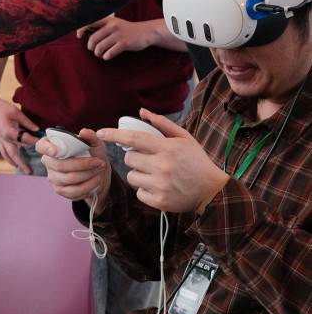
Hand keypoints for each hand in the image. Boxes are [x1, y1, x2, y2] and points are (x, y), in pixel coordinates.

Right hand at [0, 93, 39, 173]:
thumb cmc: (0, 107)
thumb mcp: (15, 111)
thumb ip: (26, 121)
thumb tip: (36, 129)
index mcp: (8, 132)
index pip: (25, 139)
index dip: (34, 140)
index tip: (42, 141)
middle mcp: (4, 138)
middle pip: (16, 153)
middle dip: (23, 162)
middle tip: (30, 171)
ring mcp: (1, 139)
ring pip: (8, 155)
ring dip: (15, 162)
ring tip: (22, 169)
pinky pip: (3, 151)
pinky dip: (8, 158)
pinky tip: (12, 161)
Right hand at [36, 129, 110, 214]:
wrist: (97, 171)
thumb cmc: (92, 153)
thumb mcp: (94, 143)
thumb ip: (90, 136)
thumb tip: (84, 132)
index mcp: (52, 145)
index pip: (41, 146)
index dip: (46, 148)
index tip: (55, 151)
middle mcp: (49, 162)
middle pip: (59, 165)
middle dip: (82, 164)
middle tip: (99, 162)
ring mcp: (53, 177)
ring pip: (69, 178)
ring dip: (88, 174)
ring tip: (100, 169)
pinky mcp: (61, 190)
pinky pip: (74, 190)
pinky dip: (89, 185)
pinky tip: (96, 179)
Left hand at [77, 17, 184, 59]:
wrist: (145, 32)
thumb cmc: (125, 30)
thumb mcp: (114, 24)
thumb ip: (101, 28)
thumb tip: (83, 34)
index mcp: (108, 20)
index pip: (90, 22)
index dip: (81, 29)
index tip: (78, 36)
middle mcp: (112, 25)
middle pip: (93, 39)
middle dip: (91, 47)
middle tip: (94, 50)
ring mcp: (119, 34)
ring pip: (99, 47)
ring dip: (98, 54)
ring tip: (101, 54)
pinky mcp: (124, 43)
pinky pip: (109, 53)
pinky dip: (106, 57)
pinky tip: (107, 56)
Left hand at [98, 108, 228, 213]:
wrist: (211, 190)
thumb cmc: (195, 161)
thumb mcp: (184, 138)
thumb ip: (162, 124)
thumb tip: (142, 112)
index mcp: (168, 148)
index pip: (134, 138)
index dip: (114, 135)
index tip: (101, 132)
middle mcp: (163, 167)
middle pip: (129, 159)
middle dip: (134, 158)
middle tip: (148, 159)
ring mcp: (160, 185)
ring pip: (131, 177)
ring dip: (138, 175)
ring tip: (155, 174)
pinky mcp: (159, 201)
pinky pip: (138, 193)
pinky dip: (145, 190)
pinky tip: (158, 187)